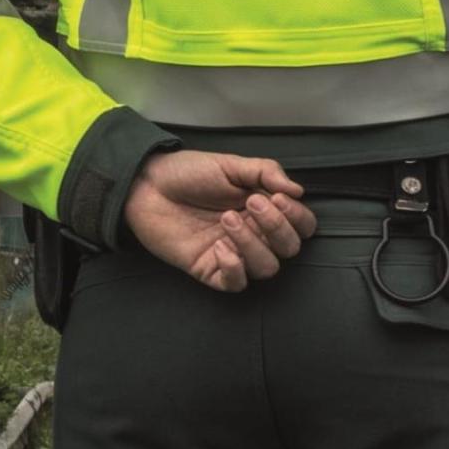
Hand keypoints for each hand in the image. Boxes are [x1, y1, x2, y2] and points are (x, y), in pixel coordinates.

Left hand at [122, 150, 317, 291]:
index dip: (297, 216)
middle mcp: (254, 234)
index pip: (301, 225)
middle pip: (289, 249)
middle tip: (252, 204)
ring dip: (252, 243)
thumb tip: (298, 190)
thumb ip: (267, 172)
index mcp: (265, 210)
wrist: (146, 185)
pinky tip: (218, 246)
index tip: (277, 197)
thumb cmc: (187, 173)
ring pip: (266, 268)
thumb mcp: (231, 164)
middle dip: (277, 227)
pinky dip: (234, 267)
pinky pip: (235, 283)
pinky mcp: (210, 269)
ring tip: (227, 219)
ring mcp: (233, 253)